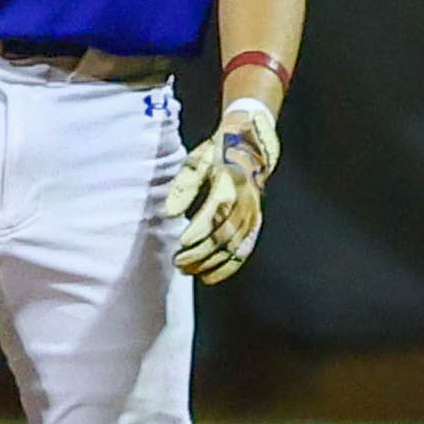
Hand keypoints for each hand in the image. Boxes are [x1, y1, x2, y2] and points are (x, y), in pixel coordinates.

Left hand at [162, 97, 278, 282]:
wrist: (249, 146)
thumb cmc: (216, 153)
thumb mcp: (197, 160)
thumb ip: (184, 186)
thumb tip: (170, 213)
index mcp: (231, 181)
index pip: (217, 210)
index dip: (200, 228)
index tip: (181, 242)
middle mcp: (247, 200)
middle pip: (225, 233)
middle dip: (201, 251)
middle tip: (178, 262)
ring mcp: (253, 213)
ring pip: (234, 246)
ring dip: (210, 262)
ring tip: (187, 270)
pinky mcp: (254, 223)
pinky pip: (243, 250)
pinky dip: (226, 267)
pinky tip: (208, 277)